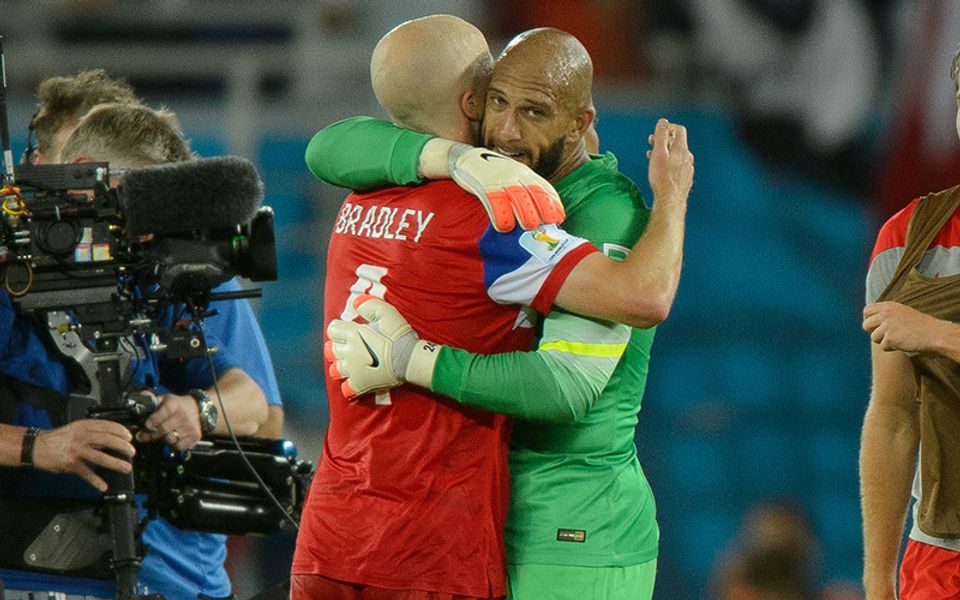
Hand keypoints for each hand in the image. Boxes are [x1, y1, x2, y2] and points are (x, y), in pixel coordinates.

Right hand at [32, 419, 135, 491]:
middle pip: (107, 440)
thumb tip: (113, 438)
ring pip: (100, 457)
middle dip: (122, 446)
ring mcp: (76, 451)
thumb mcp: (76, 428)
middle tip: (132, 452)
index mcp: (84, 426)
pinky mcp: (71, 464)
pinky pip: (86, 473)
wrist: (37, 447)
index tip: (130, 437)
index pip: (107, 426)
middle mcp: (81, 437)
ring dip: (115, 463)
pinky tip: (103, 486)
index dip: (120, 431)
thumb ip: (93, 432)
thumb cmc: (58, 438)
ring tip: (126, 467)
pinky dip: (96, 481)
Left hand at [136, 392, 201, 450]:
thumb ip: (152, 399)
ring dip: (163, 439)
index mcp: (175, 404)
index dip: (154, 420)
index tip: (146, 425)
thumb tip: (142, 397)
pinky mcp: (195, 436)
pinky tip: (173, 439)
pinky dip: (174, 445)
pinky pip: (179, 446)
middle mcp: (183, 416)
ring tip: (161, 435)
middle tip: (142, 436)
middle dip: (151, 434)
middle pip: (164, 429)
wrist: (198, 409)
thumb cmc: (177, 405)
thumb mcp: (165, 399)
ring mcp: (190, 427)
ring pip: (170, 440)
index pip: (164, 412)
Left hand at [325, 294, 419, 398]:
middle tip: (345, 346)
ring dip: (339, 365)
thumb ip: (368, 305)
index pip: (333, 330)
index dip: (338, 329)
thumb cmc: (398, 334)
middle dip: (336, 347)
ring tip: (347, 363)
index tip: (345, 329)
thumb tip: (356, 303)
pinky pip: (346, 388)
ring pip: (335, 369)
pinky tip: (353, 381)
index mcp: (352, 334)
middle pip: (331, 350)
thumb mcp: (386, 311)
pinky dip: (347, 385)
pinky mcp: (361, 384)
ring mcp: (353, 370)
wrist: (409, 358)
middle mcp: (349, 352)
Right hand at [448, 145, 564, 232]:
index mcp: (524, 172)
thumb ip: (524, 187)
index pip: (544, 186)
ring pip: (517, 196)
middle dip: (544, 208)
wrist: (464, 158)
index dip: (554, 203)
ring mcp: (500, 178)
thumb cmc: (491, 172)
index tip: (559, 217)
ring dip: (525, 213)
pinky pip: (494, 200)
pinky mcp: (484, 184)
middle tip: (550, 224)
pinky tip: (503, 227)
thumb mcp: (512, 174)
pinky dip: (500, 215)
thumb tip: (537, 211)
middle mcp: (515, 173)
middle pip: (534, 191)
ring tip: (530, 227)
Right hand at [647, 118, 693, 202]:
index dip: (667, 128)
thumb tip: (663, 122)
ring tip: (653, 157)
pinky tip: (661, 170)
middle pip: (677, 142)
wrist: (670, 200)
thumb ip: (661, 136)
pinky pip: (678, 166)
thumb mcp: (658, 153)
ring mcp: (688, 168)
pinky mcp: (685, 178)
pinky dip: (669, 163)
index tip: (657, 132)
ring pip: (677, 155)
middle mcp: (687, 157)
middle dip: (664, 140)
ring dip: (665, 153)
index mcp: (682, 149)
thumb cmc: (662, 178)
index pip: (679, 130)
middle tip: (651, 143)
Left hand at [863, 301, 952, 353]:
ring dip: (883, 341)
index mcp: (888, 306)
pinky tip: (903, 343)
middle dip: (872, 332)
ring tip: (898, 339)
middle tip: (884, 335)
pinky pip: (883, 346)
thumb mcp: (902, 312)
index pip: (867, 310)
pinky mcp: (890, 338)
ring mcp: (887, 326)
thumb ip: (887, 314)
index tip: (874, 326)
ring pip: (873, 338)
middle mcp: (885, 314)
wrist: (935, 334)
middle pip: (865, 325)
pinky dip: (891, 348)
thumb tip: (869, 321)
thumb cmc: (920, 325)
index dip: (868, 319)